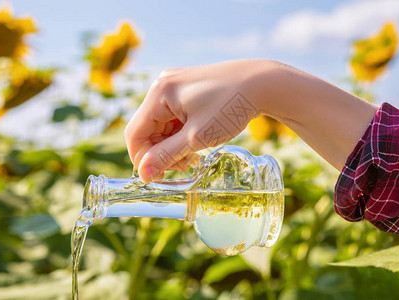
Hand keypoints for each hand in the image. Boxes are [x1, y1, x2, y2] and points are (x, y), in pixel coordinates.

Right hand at [125, 59, 377, 181]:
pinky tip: (197, 141)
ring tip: (194, 156)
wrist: (263, 83)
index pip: (135, 132)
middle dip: (162, 151)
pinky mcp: (188, 87)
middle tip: (184, 167)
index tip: (155, 178)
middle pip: (148, 128)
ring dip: (173, 144)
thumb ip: (166, 156)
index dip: (141, 159)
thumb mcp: (196, 137)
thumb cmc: (230, 107)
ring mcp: (175, 84)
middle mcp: (162, 85)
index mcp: (159, 93)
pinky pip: (175, 115)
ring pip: (162, 123)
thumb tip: (143, 174)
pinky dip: (181, 132)